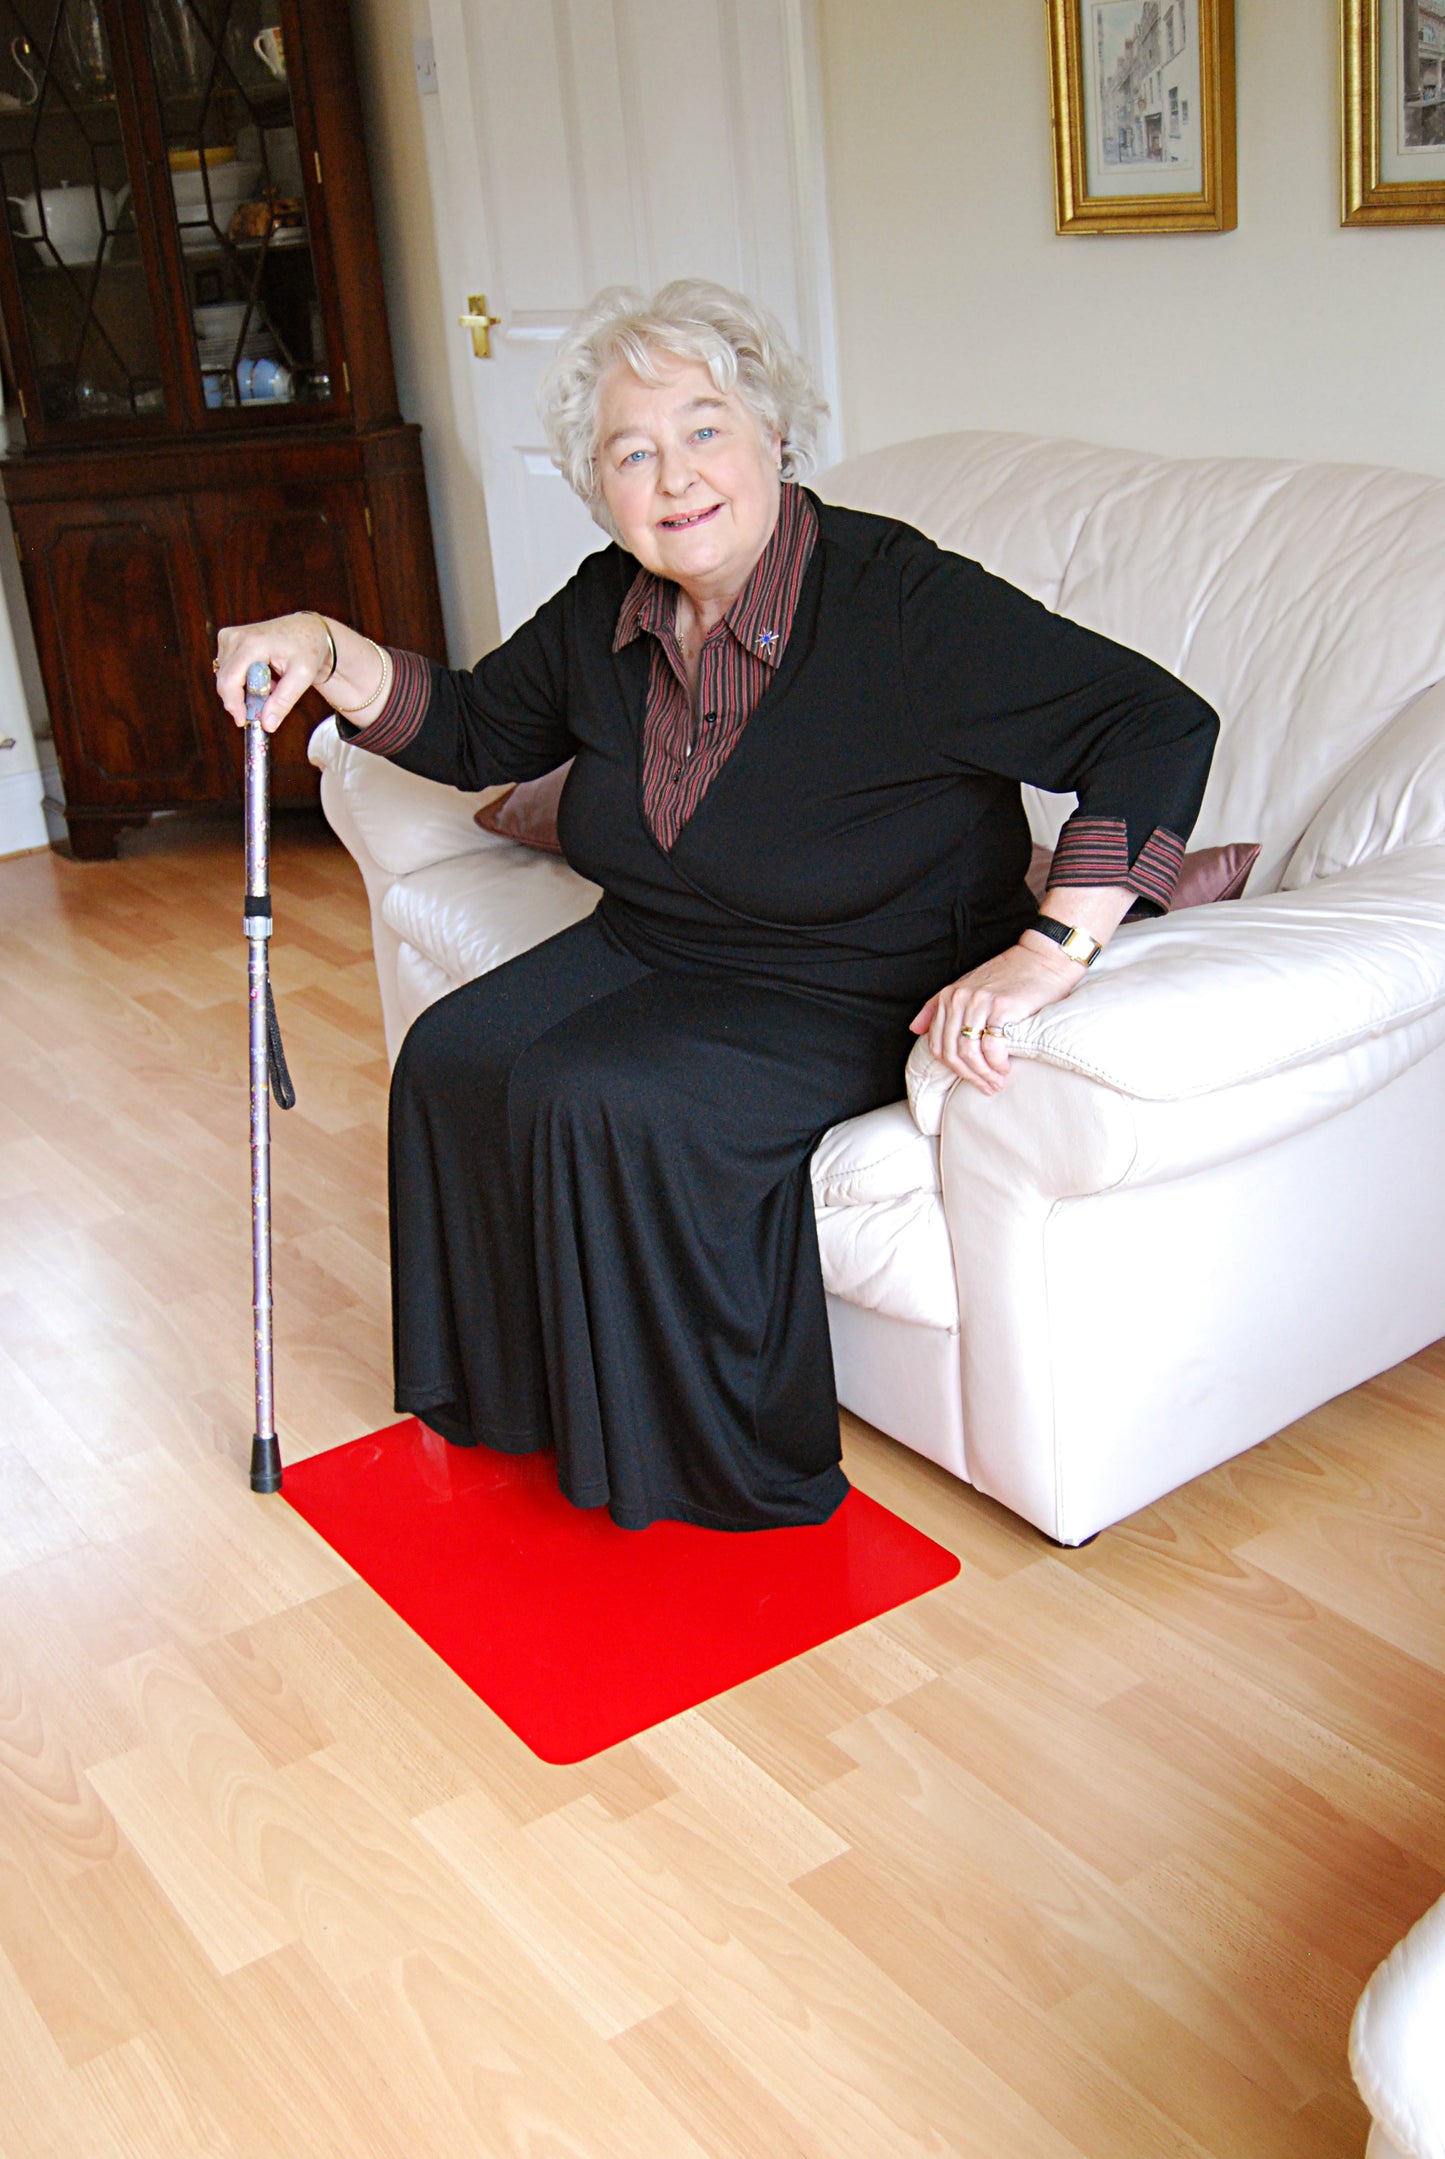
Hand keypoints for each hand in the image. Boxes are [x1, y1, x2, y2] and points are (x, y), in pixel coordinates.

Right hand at [213, 612, 332, 733]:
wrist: (307, 630)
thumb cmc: (307, 650)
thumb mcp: (302, 676)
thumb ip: (283, 701)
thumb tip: (267, 725)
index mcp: (251, 643)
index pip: (230, 681)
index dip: (234, 705)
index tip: (243, 722)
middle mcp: (234, 637)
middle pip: (225, 682)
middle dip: (242, 699)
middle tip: (267, 704)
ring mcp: (228, 637)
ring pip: (225, 678)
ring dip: (246, 689)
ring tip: (272, 683)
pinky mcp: (227, 640)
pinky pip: (228, 671)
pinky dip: (243, 680)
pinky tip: (263, 675)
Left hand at [909, 941, 1085, 1095]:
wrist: (1043, 959)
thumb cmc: (1009, 976)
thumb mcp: (967, 985)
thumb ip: (939, 1006)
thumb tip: (915, 1029)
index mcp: (948, 996)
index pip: (938, 1045)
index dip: (952, 1069)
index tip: (970, 1079)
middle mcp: (959, 998)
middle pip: (953, 1052)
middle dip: (969, 1076)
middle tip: (987, 1088)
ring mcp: (979, 1002)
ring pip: (969, 1052)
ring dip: (984, 1074)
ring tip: (997, 1082)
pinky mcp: (1002, 1007)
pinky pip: (991, 1047)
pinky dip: (997, 1064)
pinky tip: (1005, 1067)